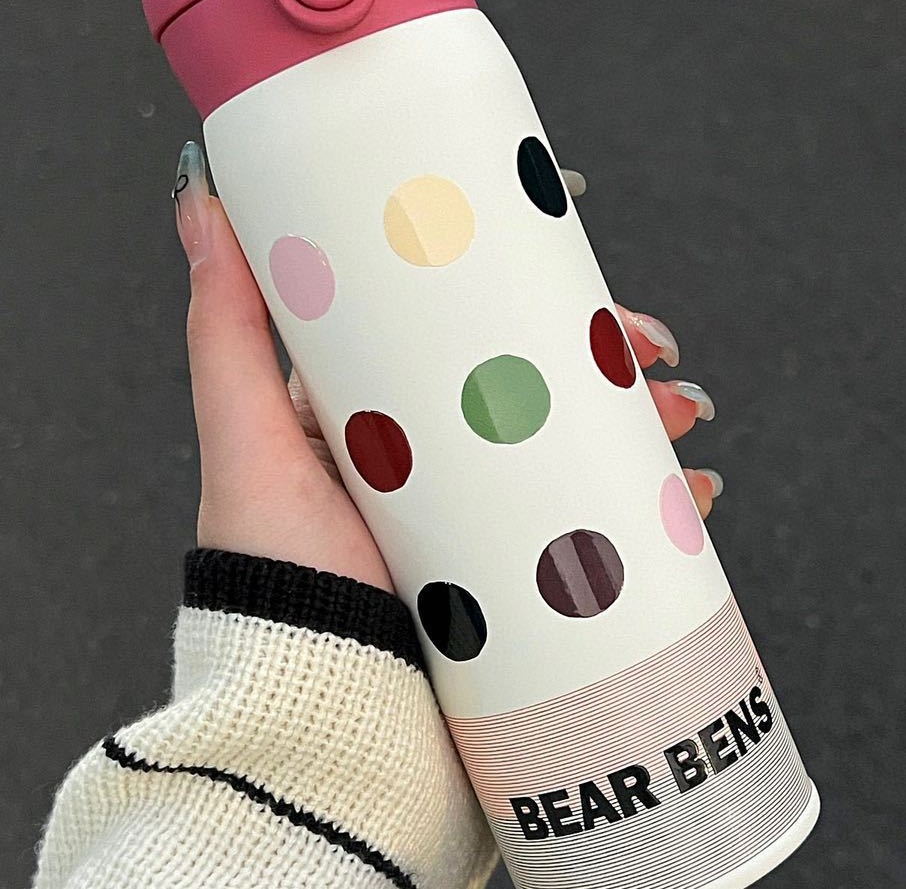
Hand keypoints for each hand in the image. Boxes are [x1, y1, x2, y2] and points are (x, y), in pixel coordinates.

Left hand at [174, 142, 723, 588]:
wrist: (322, 721)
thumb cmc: (276, 584)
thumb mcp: (247, 442)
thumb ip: (226, 329)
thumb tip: (202, 198)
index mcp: (377, 418)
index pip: (462, 335)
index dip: (528, 300)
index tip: (578, 277)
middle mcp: (435, 462)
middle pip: (537, 387)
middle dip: (609, 362)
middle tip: (657, 353)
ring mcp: (483, 519)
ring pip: (579, 449)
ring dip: (642, 425)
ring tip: (685, 419)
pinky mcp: (520, 576)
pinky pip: (598, 525)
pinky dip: (653, 506)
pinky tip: (690, 497)